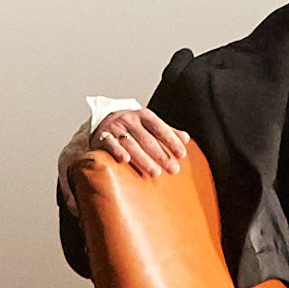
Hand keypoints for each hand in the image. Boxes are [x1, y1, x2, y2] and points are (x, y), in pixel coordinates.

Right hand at [81, 108, 198, 184]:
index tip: (182, 154)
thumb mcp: (149, 126)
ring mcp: (115, 128)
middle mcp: (129, 119)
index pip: (160, 128)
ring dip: (143, 158)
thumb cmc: (132, 127)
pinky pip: (110, 143)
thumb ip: (167, 131)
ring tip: (155, 172)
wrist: (103, 122)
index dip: (171, 141)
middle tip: (173, 169)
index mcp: (143, 115)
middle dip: (161, 155)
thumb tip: (186, 139)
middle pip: (147, 139)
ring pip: (131, 143)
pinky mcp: (102, 136)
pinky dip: (117, 151)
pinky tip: (124, 160)